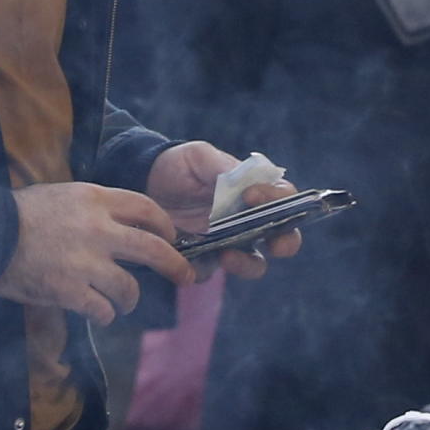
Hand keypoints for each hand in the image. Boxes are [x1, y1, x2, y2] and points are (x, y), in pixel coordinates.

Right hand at [0, 181, 194, 322]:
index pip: (147, 210)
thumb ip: (94, 207)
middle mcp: (98, 229)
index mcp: (96, 200)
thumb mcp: (62, 195)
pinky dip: (104, 316)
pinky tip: (98, 315)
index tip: (171, 238)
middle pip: (154, 249)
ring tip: (123, 303)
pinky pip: (103, 310)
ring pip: (130, 288)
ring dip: (130, 299)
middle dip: (176, 266)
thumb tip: (122, 224)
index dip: (165, 227)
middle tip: (186, 278)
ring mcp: (86, 262)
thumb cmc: (19, 214)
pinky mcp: (70, 290)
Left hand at [144, 141, 303, 278]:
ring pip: (254, 264)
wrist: (142, 183)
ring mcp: (228, 243)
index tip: (252, 196)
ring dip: (246, 263)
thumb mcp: (198, 156)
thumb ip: (221, 165)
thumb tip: (246, 182)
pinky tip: (189, 262)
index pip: (285, 198)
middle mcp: (249, 221)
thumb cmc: (178, 166)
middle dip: (286, 243)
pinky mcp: (202, 260)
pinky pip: (208, 273)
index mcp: (255, 192)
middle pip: (284, 238)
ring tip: (227, 256)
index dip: (278, 200)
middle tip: (276, 243)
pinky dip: (202, 270)